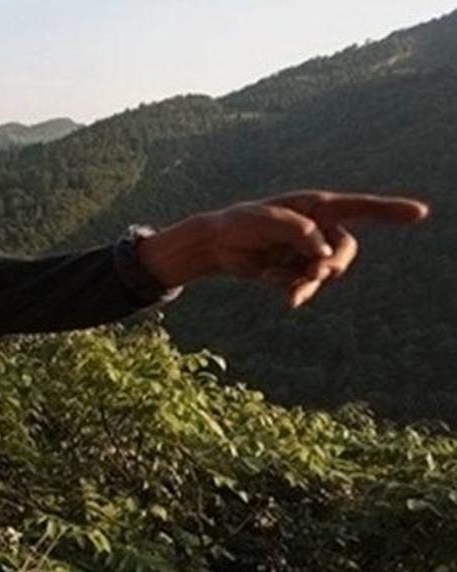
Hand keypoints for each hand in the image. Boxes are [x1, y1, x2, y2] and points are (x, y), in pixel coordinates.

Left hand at [205, 190, 428, 306]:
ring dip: (309, 281)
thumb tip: (324, 254)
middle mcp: (318, 227)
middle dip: (332, 266)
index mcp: (316, 206)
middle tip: (313, 274)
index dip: (389, 211)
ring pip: (327, 272)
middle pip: (345, 251)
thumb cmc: (241, 223)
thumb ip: (298, 232)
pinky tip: (288, 299)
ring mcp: (309, 250)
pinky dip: (298, 291)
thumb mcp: (266, 222)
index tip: (420, 214)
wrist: (218, 245)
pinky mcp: (296, 269)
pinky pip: (309, 286)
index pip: (359, 208)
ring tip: (284, 285)